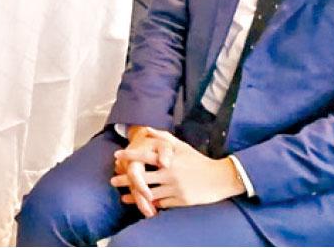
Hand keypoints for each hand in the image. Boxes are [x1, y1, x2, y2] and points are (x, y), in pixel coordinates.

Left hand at [111, 128, 245, 210]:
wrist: (220, 178)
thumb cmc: (199, 161)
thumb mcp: (182, 147)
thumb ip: (164, 137)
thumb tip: (147, 128)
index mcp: (170, 160)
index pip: (145, 156)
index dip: (129, 156)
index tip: (116, 155)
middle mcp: (171, 174)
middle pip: (143, 178)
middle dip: (126, 180)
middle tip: (113, 180)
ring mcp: (176, 188)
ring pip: (150, 194)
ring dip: (135, 196)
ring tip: (124, 197)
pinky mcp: (182, 201)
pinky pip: (163, 204)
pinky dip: (152, 204)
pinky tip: (143, 204)